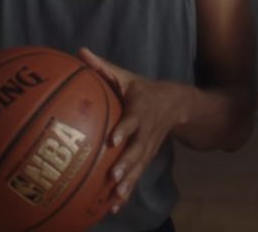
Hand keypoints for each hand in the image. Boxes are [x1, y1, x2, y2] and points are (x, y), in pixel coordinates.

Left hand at [80, 47, 190, 212]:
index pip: (133, 120)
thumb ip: (103, 67)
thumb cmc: (143, 90)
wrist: (177, 104)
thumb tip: (79, 52)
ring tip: (114, 198)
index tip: (113, 140)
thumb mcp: (127, 76)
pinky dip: (127, 192)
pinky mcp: (147, 158)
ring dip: (128, 183)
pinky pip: (137, 176)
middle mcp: (146, 131)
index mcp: (141, 109)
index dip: (124, 130)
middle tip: (113, 176)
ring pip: (139, 167)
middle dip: (127, 164)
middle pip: (138, 149)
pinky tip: (114, 206)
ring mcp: (148, 147)